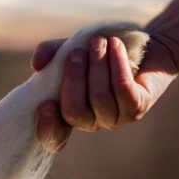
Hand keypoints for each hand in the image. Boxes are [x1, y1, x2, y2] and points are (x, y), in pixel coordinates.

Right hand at [32, 32, 178, 151]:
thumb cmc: (99, 52)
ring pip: (99, 97)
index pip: (54, 138)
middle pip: (75, 112)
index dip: (48, 128)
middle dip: (73, 80)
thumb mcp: (70, 49)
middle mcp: (92, 122)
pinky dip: (116, 64)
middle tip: (77, 53)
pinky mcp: (137, 107)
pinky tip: (115, 45)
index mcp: (70, 114)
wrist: (141, 47)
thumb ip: (50, 53)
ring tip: (98, 41)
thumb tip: (37, 64)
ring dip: (97, 65)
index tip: (45, 105)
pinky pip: (122, 89)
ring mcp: (116, 118)